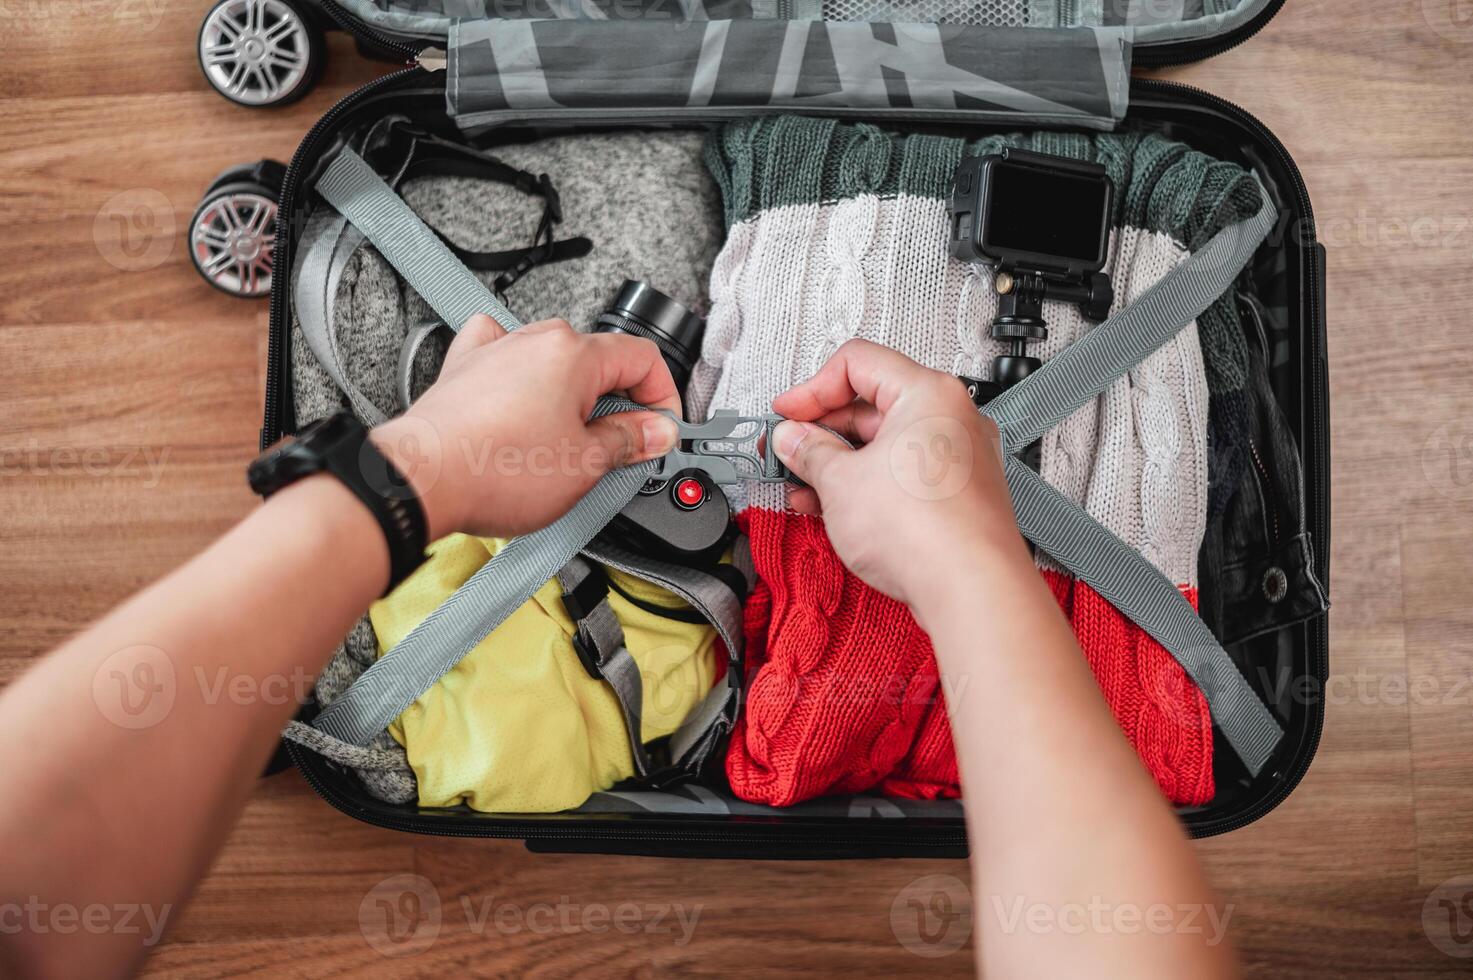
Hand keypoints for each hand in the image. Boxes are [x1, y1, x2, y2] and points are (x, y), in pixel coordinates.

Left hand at [369, 315, 680, 538]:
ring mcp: (495, 352)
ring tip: (571, 441)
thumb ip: (629, 440)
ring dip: (572, 396)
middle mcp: (533, 340)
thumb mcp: (584, 465)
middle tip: (624, 446)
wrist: (418, 481)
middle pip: (598, 360)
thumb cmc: (490, 470)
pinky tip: (523, 403)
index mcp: (573, 353)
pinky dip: (521, 379)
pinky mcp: (464, 371)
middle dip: (619, 401)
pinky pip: (504, 360)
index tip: (663, 426)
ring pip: (553, 361)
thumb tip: (655, 430)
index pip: (642, 357)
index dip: (664, 395)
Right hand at [770, 339, 1029, 606]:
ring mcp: (959, 458)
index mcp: (928, 393)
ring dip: (840, 462)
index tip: (787, 413)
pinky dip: (868, 484)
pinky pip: (902, 475)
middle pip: (872, 405)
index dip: (811, 388)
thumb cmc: (928, 532)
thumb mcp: (841, 482)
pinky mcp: (958, 495)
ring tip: (804, 484)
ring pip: (886, 445)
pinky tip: (835, 506)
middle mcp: (951, 418)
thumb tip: (794, 440)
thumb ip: (810, 451)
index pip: (857, 364)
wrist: (971, 589)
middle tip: (789, 451)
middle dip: (823, 430)